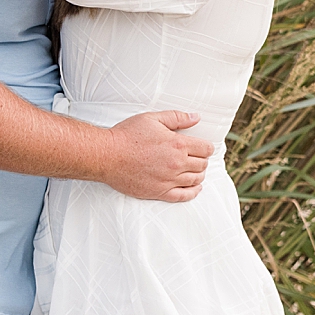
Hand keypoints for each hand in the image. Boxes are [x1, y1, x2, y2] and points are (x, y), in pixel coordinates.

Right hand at [96, 110, 213, 203]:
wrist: (107, 156)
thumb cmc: (127, 136)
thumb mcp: (152, 119)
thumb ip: (177, 118)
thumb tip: (196, 117)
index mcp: (178, 144)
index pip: (206, 149)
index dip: (207, 147)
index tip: (203, 147)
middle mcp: (176, 163)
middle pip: (202, 165)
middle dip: (202, 160)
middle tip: (196, 158)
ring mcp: (168, 180)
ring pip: (195, 180)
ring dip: (199, 175)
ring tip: (195, 171)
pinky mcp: (158, 192)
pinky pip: (183, 196)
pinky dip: (193, 192)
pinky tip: (195, 188)